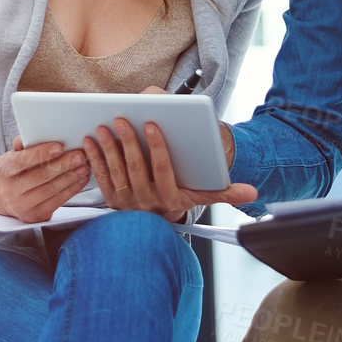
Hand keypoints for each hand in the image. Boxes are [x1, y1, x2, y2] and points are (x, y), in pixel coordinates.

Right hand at [0, 137, 89, 222]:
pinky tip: (81, 179)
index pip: (22, 161)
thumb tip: (34, 134)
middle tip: (79, 155)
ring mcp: (23, 206)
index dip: (41, 153)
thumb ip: (23, 145)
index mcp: (4, 171)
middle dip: (63, 165)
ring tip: (84, 166)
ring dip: (71, 177)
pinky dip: (72, 189)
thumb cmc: (13, 171)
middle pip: (40, 176)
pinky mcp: (36, 216)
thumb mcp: (13, 155)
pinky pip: (58, 201)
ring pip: (51, 190)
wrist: (2, 195)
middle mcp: (11, 191)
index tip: (59, 146)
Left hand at [80, 116, 258, 223]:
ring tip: (104, 126)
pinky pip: (100, 178)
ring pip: (116, 171)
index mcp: (170, 197)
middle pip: (135, 167)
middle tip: (121, 117)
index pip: (163, 169)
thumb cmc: (180, 198)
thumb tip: (251, 192)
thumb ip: (224, 192)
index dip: (157, 146)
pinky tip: (89, 141)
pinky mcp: (109, 201)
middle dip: (128, 141)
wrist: (156, 224)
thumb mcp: (203, 196)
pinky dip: (94, 159)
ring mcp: (126, 202)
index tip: (150, 124)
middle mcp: (146, 201)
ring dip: (108, 148)